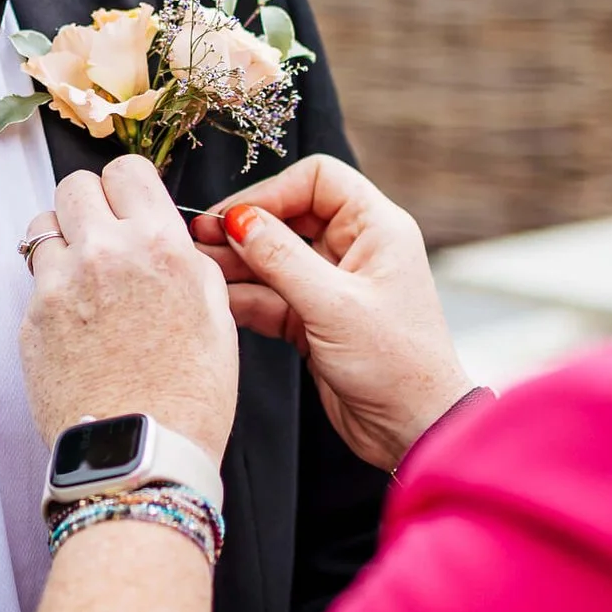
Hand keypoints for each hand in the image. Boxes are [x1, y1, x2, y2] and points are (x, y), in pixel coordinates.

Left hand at [20, 155, 239, 459]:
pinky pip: (35, 280)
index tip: (130, 204)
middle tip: (105, 236)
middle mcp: (104, 253)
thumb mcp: (217, 316)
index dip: (129, 187)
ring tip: (84, 275)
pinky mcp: (32, 318)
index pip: (126, 170)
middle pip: (75, 185)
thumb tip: (169, 238)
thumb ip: (188, 261)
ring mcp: (60, 285)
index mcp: (158, 245)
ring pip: (43, 225)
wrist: (140, 456)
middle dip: (91, 205)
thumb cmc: (188, 398)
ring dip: (62, 240)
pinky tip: (77, 323)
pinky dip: (52, 290)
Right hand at [198, 155, 472, 470]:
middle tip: (199, 238)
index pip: (318, 180)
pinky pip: (273, 296)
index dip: (273, 192)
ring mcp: (334, 286)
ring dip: (238, 263)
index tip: (234, 216)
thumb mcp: (333, 305)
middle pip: (289, 217)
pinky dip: (245, 297)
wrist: (413, 431)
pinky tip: (216, 299)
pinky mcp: (316, 320)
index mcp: (377, 228)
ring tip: (198, 268)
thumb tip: (237, 220)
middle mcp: (355, 249)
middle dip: (245, 227)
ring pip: (275, 259)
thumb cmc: (396, 365)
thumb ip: (281, 258)